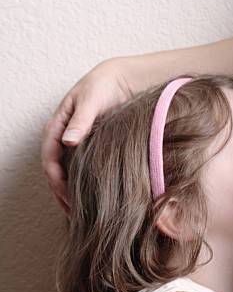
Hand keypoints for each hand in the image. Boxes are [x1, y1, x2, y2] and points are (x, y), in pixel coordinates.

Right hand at [41, 57, 134, 215]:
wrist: (123, 78)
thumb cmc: (104, 84)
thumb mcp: (92, 99)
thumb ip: (81, 120)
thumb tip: (68, 141)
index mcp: (58, 126)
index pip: (50, 159)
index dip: (56, 180)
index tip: (66, 197)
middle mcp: (66, 137)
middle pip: (57, 171)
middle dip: (62, 193)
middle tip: (74, 214)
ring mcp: (80, 143)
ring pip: (71, 172)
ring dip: (74, 191)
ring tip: (83, 212)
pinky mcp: (95, 146)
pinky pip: (86, 168)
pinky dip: (88, 182)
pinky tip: (97, 195)